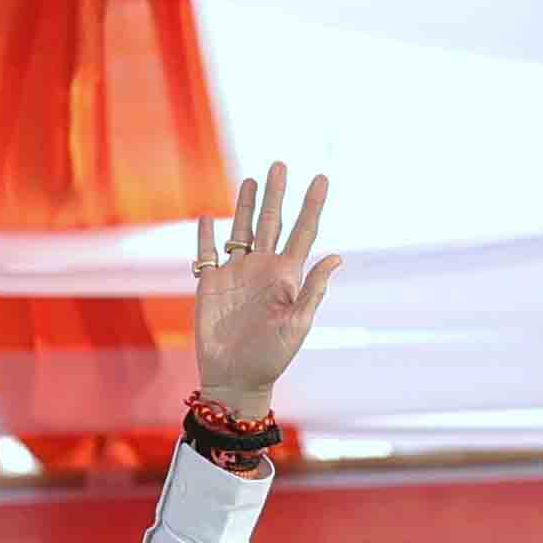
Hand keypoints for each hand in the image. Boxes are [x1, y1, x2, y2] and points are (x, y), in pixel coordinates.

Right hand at [188, 163, 339, 414]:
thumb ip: (313, 290)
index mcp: (287, 276)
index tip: (321, 177)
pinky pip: (207, 253)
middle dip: (276, 194)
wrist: (236, 378)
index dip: (312, 205)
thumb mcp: (297, 324)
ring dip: (245, 204)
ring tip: (252, 179)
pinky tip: (207, 217)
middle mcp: (262, 269)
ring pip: (241, 229)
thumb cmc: (272, 356)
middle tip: (281, 164)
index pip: (303, 232)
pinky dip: (205, 235)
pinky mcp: (210, 284)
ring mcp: (236, 274)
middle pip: (270, 222)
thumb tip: (337, 257)